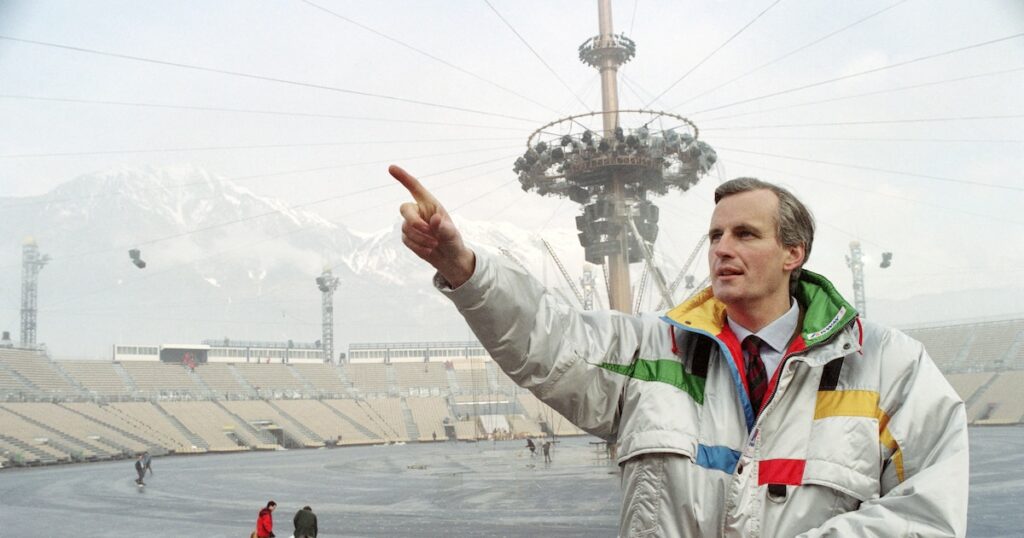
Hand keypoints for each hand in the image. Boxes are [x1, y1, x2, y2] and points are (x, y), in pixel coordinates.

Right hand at [390, 164, 474, 286]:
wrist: (449, 259)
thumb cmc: (453, 241)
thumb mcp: (452, 235)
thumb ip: (444, 227)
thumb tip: (434, 220)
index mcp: (430, 204)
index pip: (415, 187)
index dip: (403, 177)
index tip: (391, 168)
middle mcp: (419, 211)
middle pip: (405, 209)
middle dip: (414, 222)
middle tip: (429, 232)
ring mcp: (411, 224)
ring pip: (405, 228)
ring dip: (420, 238)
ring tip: (435, 244)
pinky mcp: (408, 237)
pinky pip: (406, 240)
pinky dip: (418, 246)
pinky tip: (429, 250)